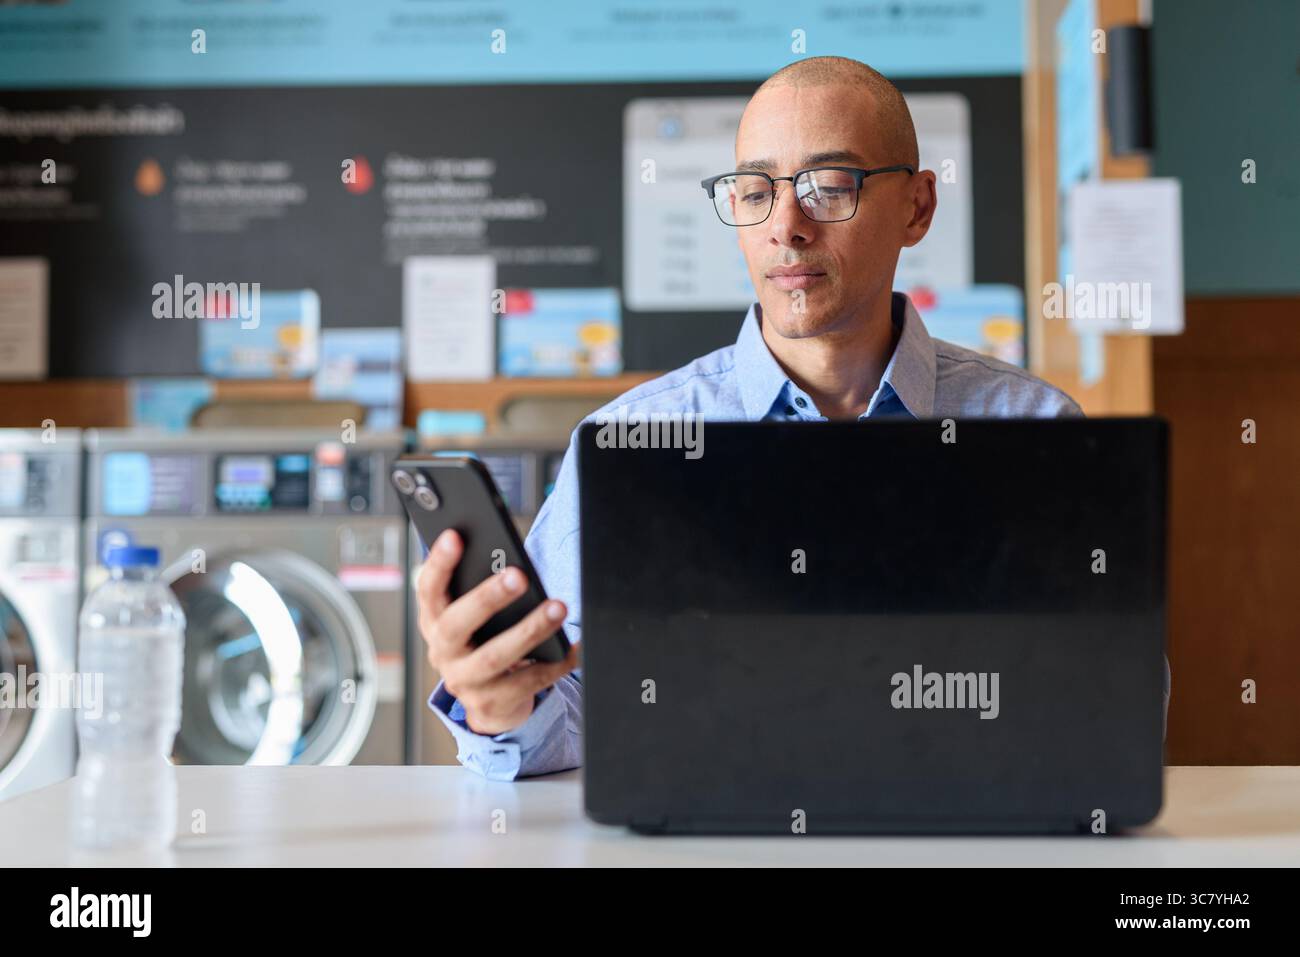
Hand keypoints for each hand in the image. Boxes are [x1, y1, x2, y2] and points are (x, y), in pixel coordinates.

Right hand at [416, 529, 579, 734]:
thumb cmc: (486, 639)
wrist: (490, 701)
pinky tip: (574, 648)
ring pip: (496, 657)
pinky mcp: (492, 704)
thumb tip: (511, 561)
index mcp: (434, 621)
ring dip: (530, 630)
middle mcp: (443, 652)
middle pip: (457, 624)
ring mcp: (465, 681)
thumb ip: (481, 589)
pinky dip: (555, 663)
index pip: (428, 589)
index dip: (439, 563)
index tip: (455, 536)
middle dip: (488, 597)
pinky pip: (528, 682)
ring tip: (558, 608)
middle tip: (519, 576)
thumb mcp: (475, 615)